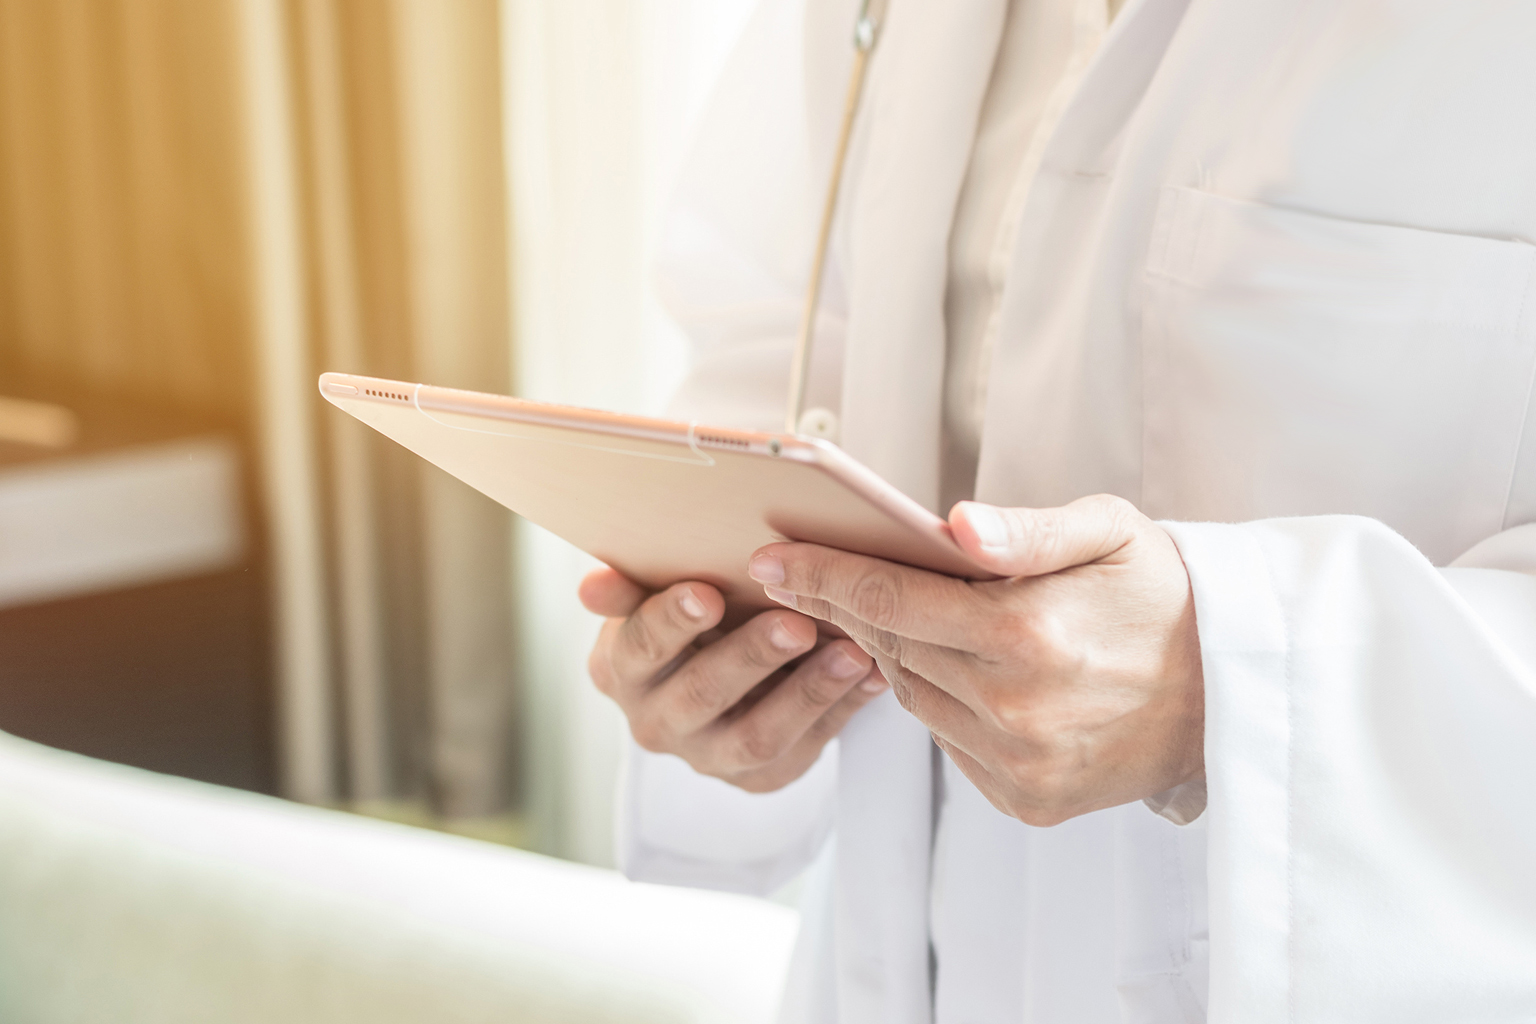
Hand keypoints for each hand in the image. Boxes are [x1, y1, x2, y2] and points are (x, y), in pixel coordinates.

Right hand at [579, 568, 887, 792]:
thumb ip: (630, 587)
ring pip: (757, 735)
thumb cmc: (687, 616)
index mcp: (620, 669)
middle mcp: (656, 723)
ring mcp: (708, 757)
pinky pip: (804, 749)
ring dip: (809, 691)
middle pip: (701, 694)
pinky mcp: (758, 778)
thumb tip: (593, 585)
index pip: (639, 647)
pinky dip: (843, 709)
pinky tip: (875, 675)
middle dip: (751, 657)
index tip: (708, 593)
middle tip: (796, 623)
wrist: (717, 675)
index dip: (671, 622)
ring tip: (854, 653)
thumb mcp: (652, 595)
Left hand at [746, 494, 1203, 825]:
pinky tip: (965, 670)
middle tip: (810, 575)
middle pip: (891, 649)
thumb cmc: (1163, 593)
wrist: (1233, 691)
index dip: (823, 575)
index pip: (890, 599)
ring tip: (904, 614)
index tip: (770, 558)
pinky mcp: (1027, 800)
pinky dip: (944, 703)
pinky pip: (949, 741)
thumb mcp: (1110, 531)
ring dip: (899, 655)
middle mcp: (1016, 711)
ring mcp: (1020, 765)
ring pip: (913, 698)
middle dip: (849, 608)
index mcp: (1029, 635)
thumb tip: (951, 526)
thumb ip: (1027, 528)